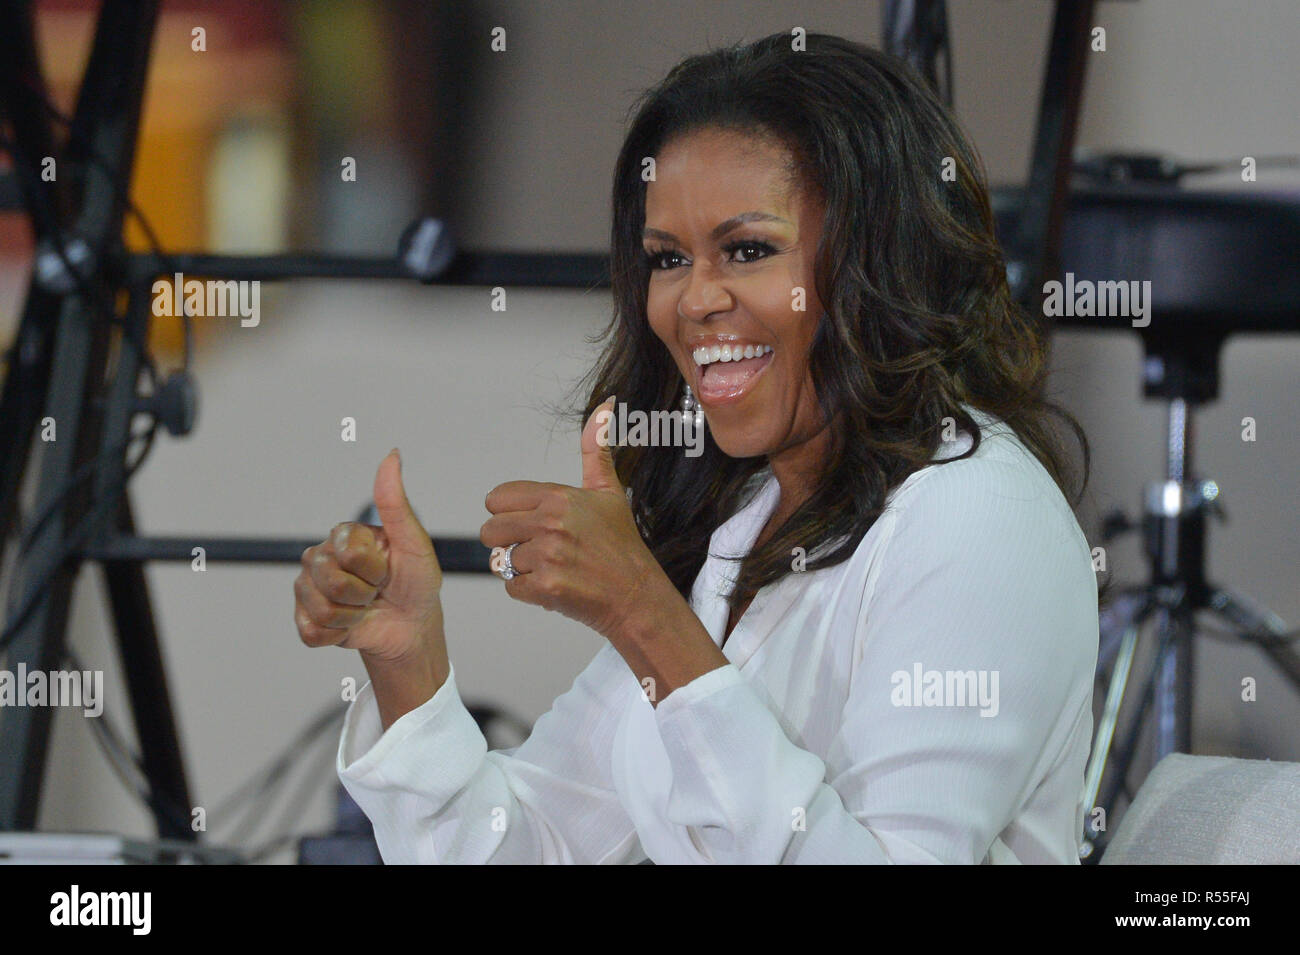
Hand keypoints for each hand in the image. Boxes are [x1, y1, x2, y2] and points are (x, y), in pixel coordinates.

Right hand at [295, 449, 443, 664]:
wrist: (411, 627)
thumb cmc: (415, 582)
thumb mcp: (413, 543)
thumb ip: (395, 502)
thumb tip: (392, 454)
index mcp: (343, 535)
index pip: (348, 553)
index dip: (375, 569)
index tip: (388, 569)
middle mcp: (319, 556)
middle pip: (332, 581)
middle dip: (364, 594)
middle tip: (376, 591)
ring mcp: (307, 588)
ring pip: (323, 609)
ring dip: (353, 616)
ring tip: (365, 608)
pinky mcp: (304, 620)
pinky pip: (313, 631)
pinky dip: (339, 635)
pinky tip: (350, 626)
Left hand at [479, 399, 668, 640]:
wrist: (637, 595)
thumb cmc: (621, 545)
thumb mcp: (608, 491)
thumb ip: (595, 449)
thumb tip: (605, 405)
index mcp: (558, 497)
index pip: (497, 499)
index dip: (509, 514)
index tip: (532, 524)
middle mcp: (550, 522)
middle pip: (491, 531)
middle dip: (509, 542)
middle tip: (541, 550)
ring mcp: (547, 555)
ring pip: (501, 561)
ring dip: (522, 569)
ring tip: (554, 568)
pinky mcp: (545, 586)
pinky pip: (512, 588)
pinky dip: (530, 592)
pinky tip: (556, 585)